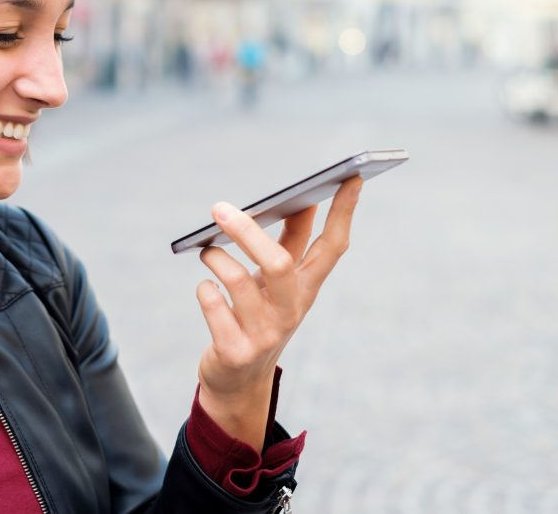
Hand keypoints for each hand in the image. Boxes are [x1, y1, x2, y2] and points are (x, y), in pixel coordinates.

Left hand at [194, 176, 361, 450]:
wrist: (237, 381)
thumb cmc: (257, 317)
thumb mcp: (277, 284)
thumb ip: (289, 244)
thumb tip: (303, 199)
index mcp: (306, 289)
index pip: (333, 247)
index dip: (344, 212)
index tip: (353, 176)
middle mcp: (291, 311)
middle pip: (280, 264)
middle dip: (249, 232)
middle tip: (219, 208)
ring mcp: (264, 334)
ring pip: (238, 282)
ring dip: (216, 259)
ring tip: (207, 251)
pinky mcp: (235, 351)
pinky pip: (213, 306)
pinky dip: (205, 289)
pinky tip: (205, 287)